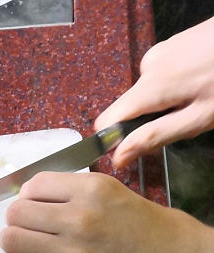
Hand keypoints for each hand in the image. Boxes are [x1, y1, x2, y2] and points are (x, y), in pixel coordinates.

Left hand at [0, 171, 213, 252]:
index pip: (34, 184)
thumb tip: (43, 199)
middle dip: (16, 220)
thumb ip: (81, 195)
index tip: (31, 205)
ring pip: (14, 241)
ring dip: (11, 244)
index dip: (27, 196)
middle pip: (18, 212)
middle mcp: (79, 218)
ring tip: (20, 248)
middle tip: (26, 228)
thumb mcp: (120, 195)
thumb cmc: (157, 230)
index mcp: (92, 190)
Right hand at [96, 17, 213, 166]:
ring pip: (147, 92)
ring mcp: (160, 51)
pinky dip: (174, 86)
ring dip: (165, 103)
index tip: (135, 148)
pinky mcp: (171, 45)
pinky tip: (197, 82)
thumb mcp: (198, 119)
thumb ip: (155, 136)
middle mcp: (148, 66)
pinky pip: (160, 75)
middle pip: (130, 108)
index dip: (114, 140)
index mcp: (151, 87)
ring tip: (196, 97)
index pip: (105, 121)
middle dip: (151, 120)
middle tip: (185, 118)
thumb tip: (119, 156)